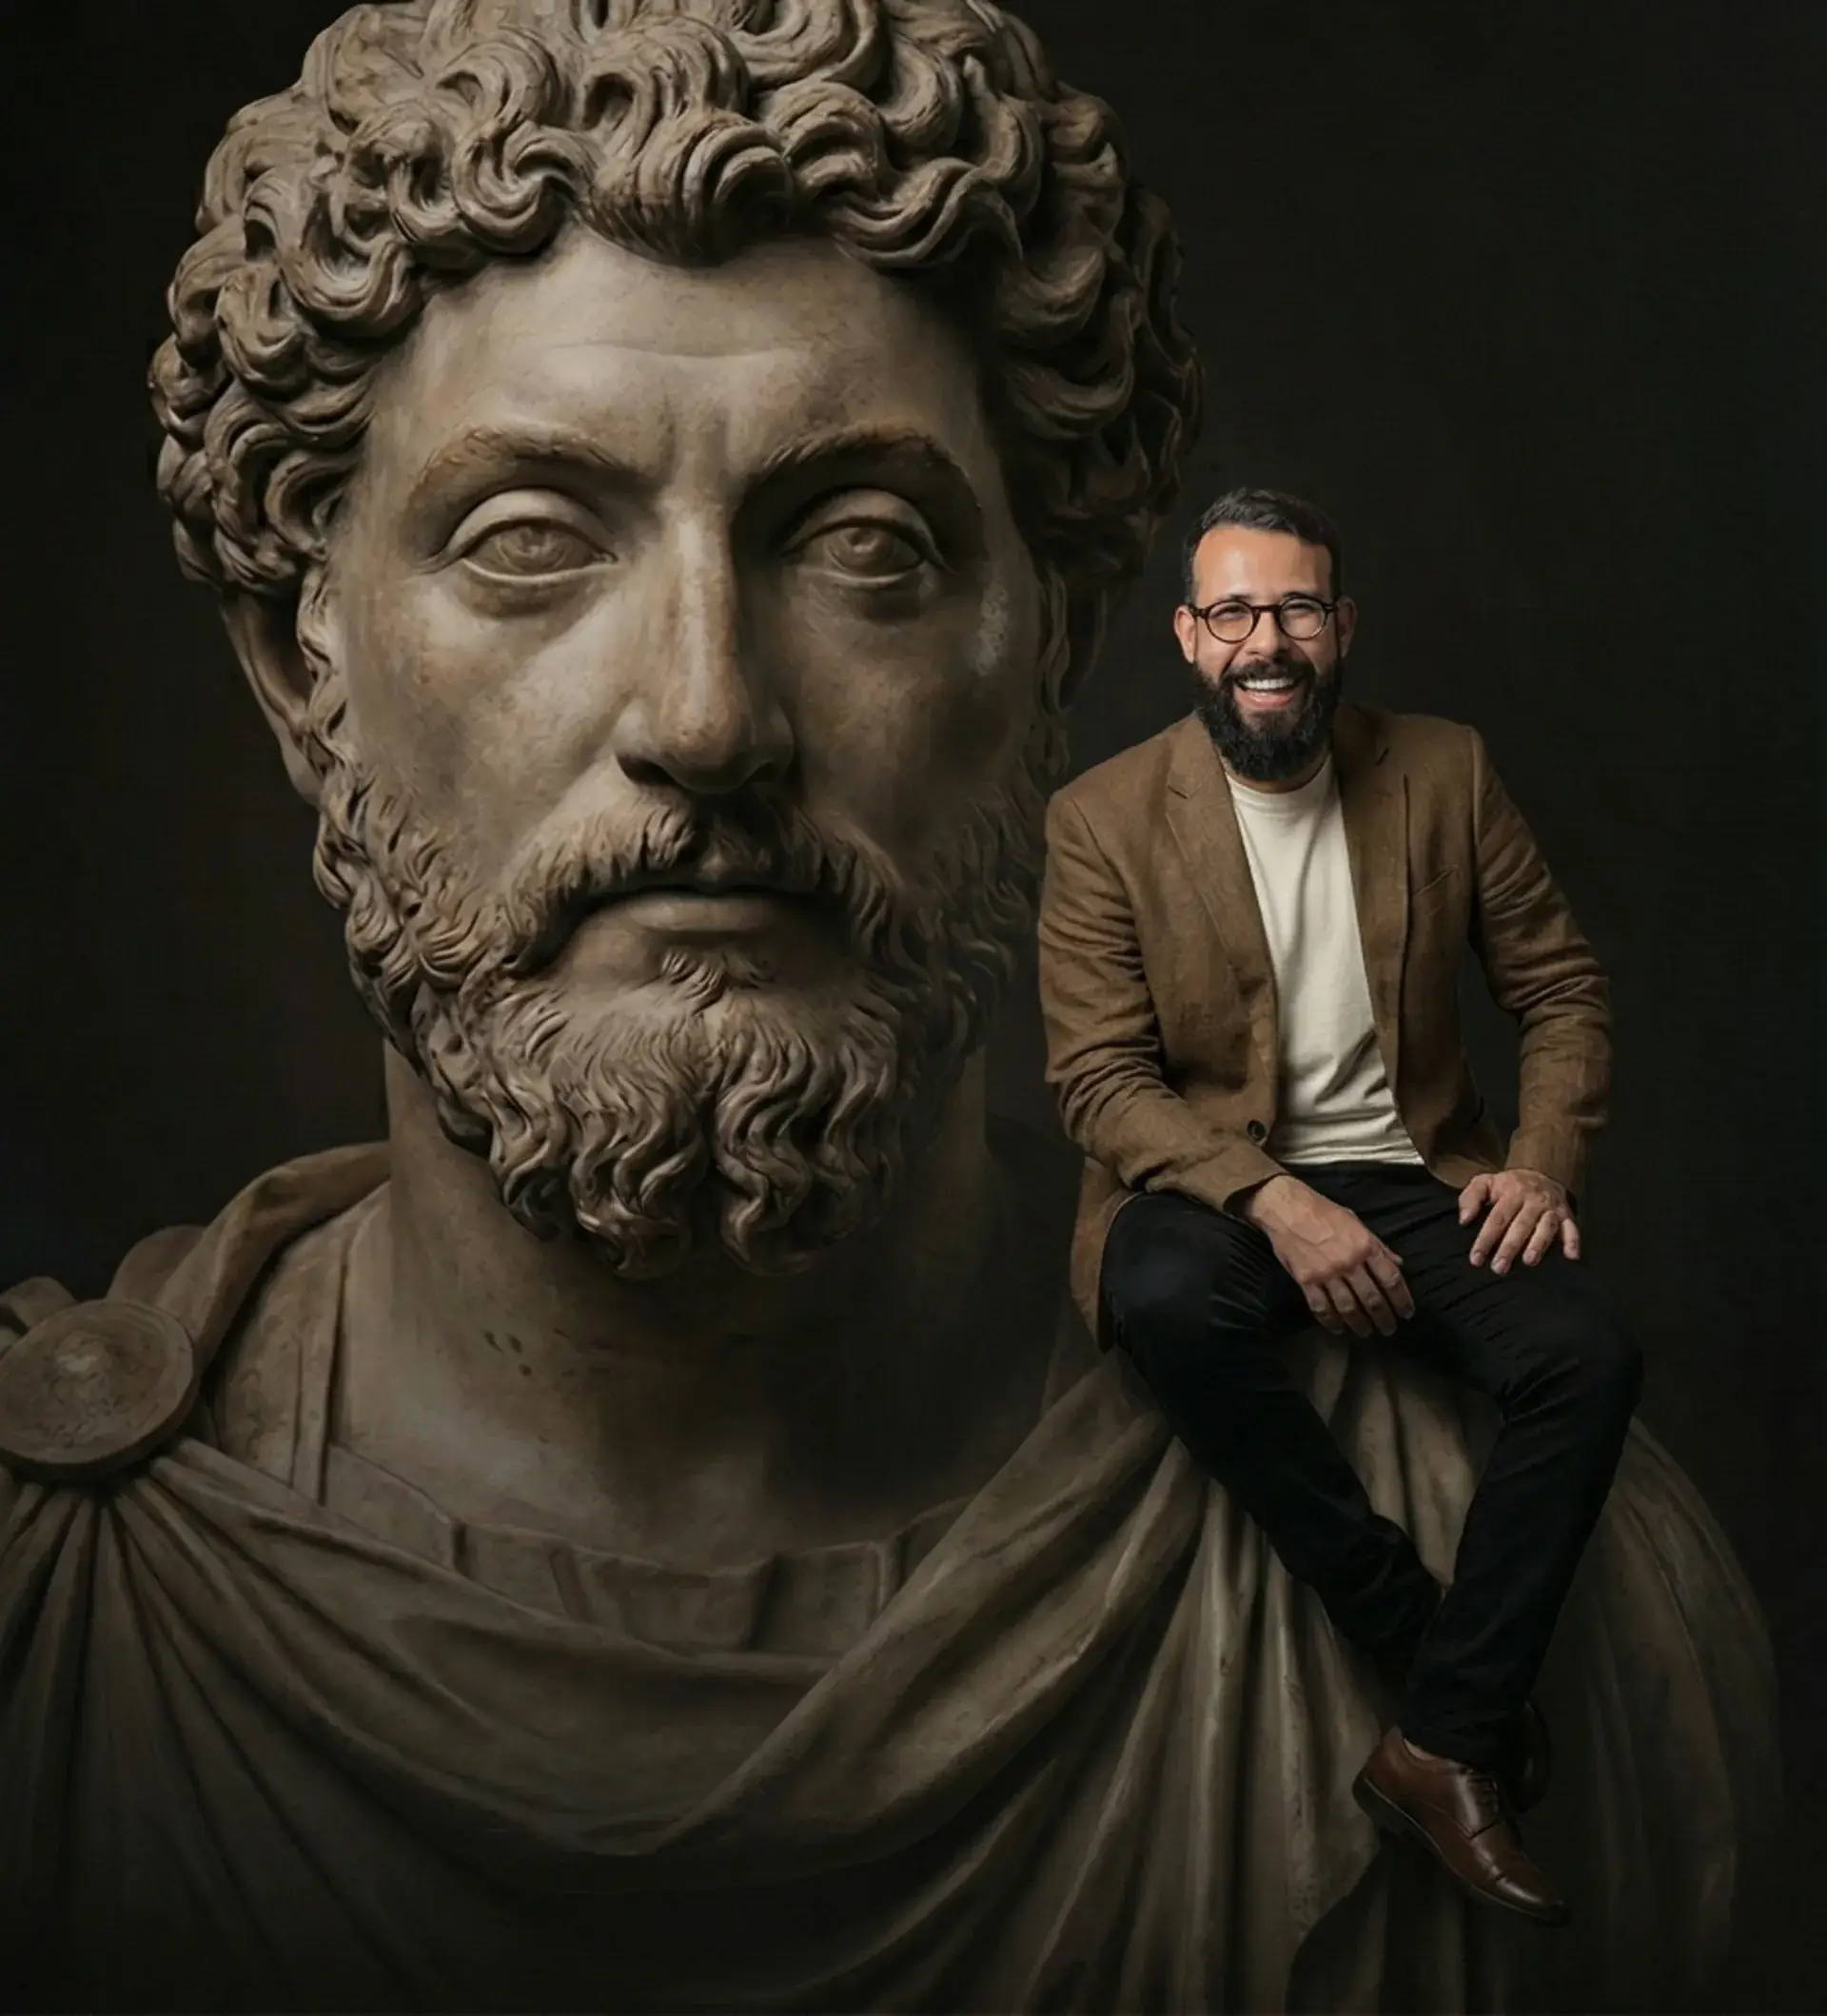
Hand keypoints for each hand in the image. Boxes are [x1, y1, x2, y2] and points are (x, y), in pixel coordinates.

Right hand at [1241, 1175, 1415, 1339]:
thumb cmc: (1324, 1211)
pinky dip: (1331, 1322)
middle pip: (1372, 1299)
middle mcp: (1350, 1262)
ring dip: (1360, 1324)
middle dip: (1383, 1318)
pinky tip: (1338, 1329)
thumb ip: (1378, 1244)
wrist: (1287, 1208)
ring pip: (1348, 1308)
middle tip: (1388, 1330)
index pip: (1391, 1279)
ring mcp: (1327, 1273)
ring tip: (1366, 1333)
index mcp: (1366, 1246)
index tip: (1406, 1314)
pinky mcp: (1306, 1280)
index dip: (1402, 1300)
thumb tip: (1398, 1264)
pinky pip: (1321, 1307)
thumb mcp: (1356, 1221)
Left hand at [1459, 1169, 1579, 1272]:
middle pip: (1521, 1225)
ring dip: (1538, 1245)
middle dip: (1509, 1247)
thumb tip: (1464, 1220)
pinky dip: (1573, 1241)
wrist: (1541, 1173)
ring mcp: (1552, 1208)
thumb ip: (1470, 1198)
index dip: (1486, 1239)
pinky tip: (1571, 1257)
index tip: (1476, 1259)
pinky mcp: (1568, 1215)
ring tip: (1529, 1262)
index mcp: (1512, 1192)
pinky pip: (1573, 1228)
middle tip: (1498, 1268)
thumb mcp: (1485, 1182)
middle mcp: (1534, 1200)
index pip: (1497, 1218)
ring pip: (1546, 1227)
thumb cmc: (1507, 1186)